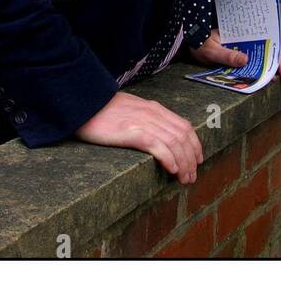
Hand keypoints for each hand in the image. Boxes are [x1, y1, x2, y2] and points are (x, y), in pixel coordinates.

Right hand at [74, 91, 204, 183]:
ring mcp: (144, 122)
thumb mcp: (130, 109)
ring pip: (175, 143)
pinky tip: (172, 169)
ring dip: (184, 163)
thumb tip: (157, 134)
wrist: (83, 103)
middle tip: (191, 177)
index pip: (184, 126)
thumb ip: (145, 118)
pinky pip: (158, 146)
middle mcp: (153, 113)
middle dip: (191, 159)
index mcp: (154, 108)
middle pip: (183, 137)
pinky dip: (170, 159)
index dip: (195, 144)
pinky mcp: (133, 132)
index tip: (197, 160)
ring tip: (184, 178)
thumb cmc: (102, 110)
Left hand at [188, 29, 280, 84]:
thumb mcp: (211, 49)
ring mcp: (245, 48)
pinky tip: (272, 78)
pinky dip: (266, 70)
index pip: (265, 42)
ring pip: (266, 56)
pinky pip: (256, 62)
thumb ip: (226, 55)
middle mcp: (247, 40)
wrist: (190, 41)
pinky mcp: (240, 56)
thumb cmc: (200, 42)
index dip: (276, 56)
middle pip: (270, 50)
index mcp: (242, 35)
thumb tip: (246, 60)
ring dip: (277, 68)